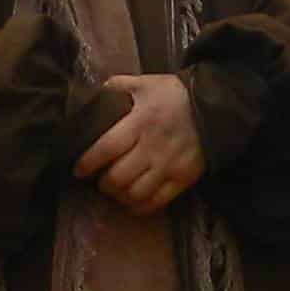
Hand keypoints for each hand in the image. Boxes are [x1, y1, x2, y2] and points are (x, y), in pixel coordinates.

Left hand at [77, 73, 205, 213]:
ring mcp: (170, 165)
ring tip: (115, 190)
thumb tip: (89, 98)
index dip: (88, 162)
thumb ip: (115, 88)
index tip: (77, 170)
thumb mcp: (143, 83)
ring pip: (135, 194)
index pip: (108, 147)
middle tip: (99, 180)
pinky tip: (131, 200)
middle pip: (119, 177)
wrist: (212, 107)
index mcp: (141, 121)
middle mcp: (154, 146)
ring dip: (119, 196)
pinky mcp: (184, 179)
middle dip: (103, 183)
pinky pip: (156, 202)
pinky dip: (139, 206)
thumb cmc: (171, 95)